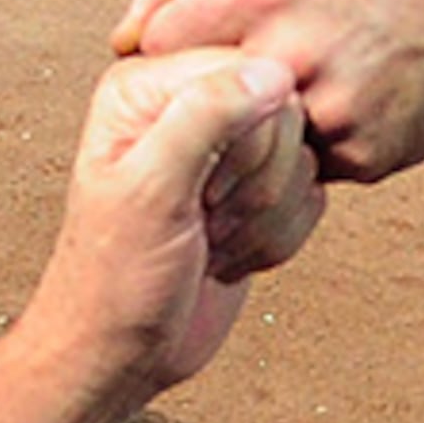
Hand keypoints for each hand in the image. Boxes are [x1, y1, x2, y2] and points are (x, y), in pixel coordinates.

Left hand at [16, 51, 313, 394]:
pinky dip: (277, 236)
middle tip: (202, 213)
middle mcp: (186, 107)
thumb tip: (270, 72)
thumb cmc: (114, 276)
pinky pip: (309, 195)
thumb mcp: (150, 188)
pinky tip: (229, 250)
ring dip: (262, 216)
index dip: (243, 138)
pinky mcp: (253, 191)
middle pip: (283, 114)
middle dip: (253, 182)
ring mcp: (224, 151)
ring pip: (303, 158)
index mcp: (146, 87)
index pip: (248, 73)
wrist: (122, 350)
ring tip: (208, 235)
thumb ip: (205, 116)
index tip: (201, 184)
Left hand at [113, 0, 423, 186]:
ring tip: (280, 106)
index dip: (165, 58)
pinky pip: (303, 172)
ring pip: (250, 147)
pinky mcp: (362, 153)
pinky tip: (326, 120)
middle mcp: (295, 47)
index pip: (159, 44)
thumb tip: (121, 37)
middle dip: (204, 107)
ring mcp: (331, 106)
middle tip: (216, 102)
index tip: (181, 62)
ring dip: (252, 138)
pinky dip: (303, 155)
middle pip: (202, 104)